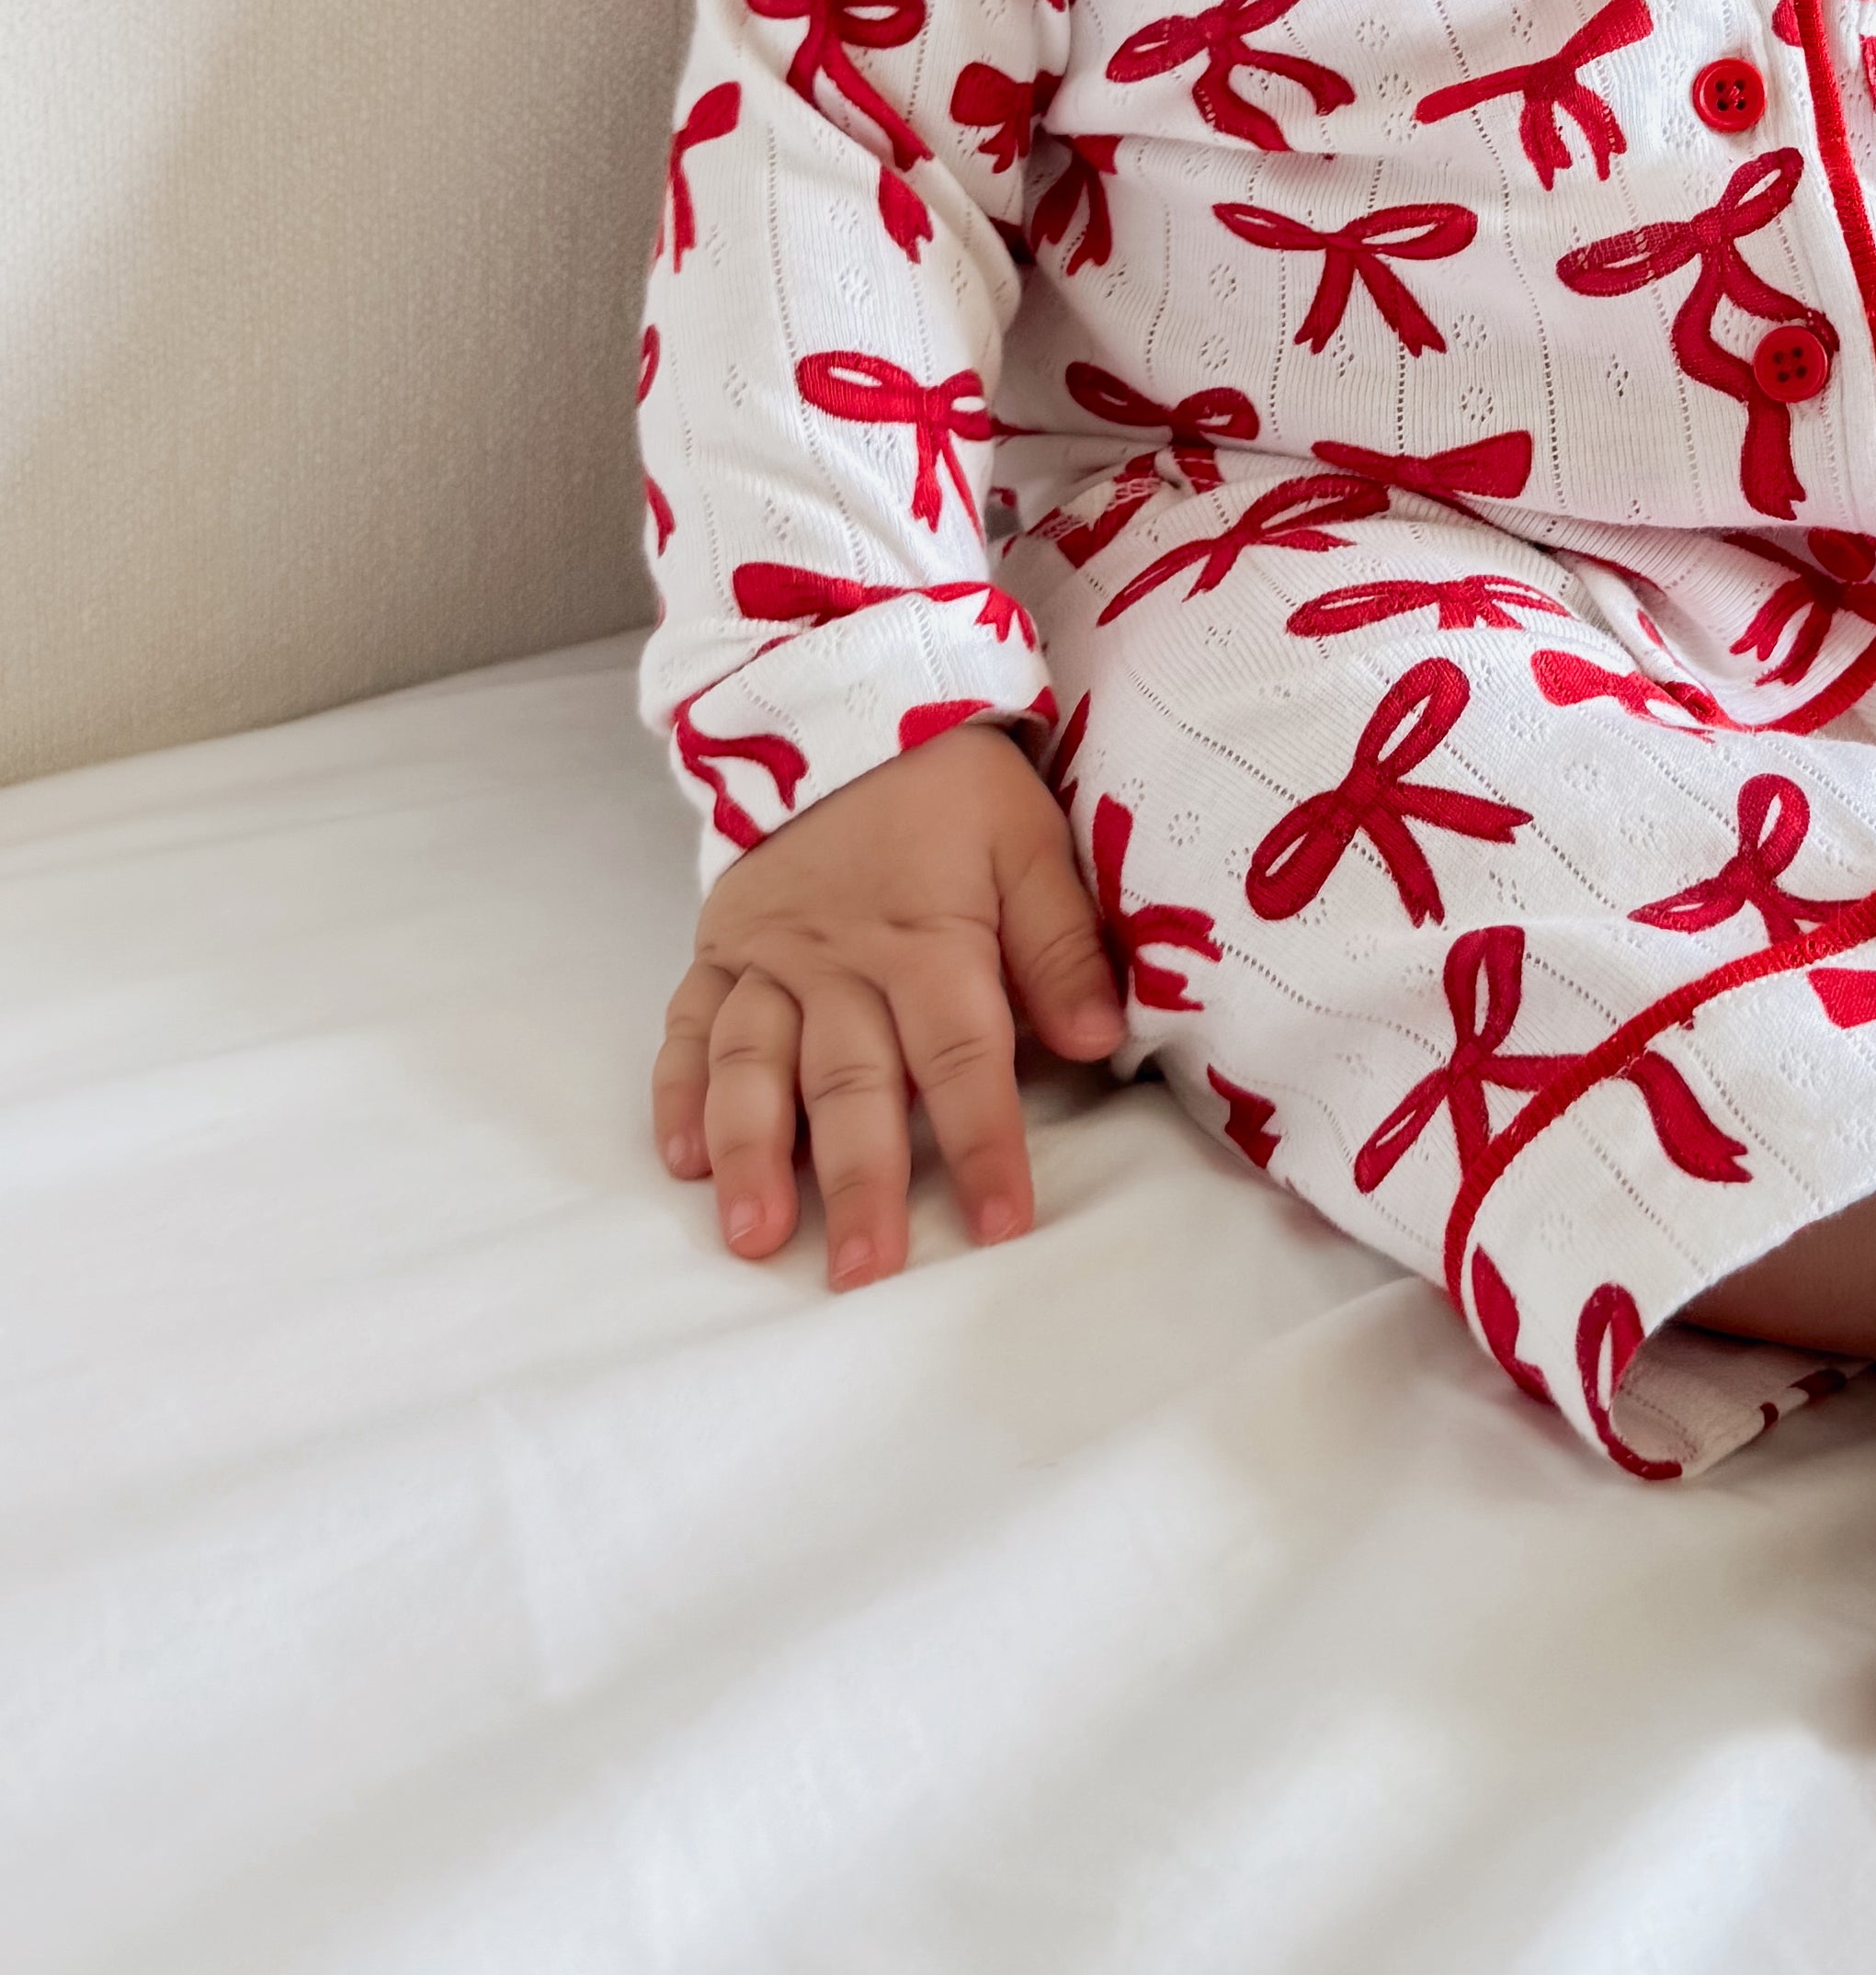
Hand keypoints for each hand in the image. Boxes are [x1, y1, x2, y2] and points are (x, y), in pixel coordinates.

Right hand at [651, 723, 1125, 1286]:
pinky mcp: (717, 948)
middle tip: (863, 1272)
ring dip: (754, 1152)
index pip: (963, 1056)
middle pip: (851, 1080)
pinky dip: (677, 1091)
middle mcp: (839, 958)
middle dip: (859, 1180)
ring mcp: (768, 956)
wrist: (849, 702)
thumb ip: (1061, 943)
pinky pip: (686, 1024)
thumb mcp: (1032, 841)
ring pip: (754, 1064)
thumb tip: (1099, 1041)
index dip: (983, 1141)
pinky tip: (681, 1159)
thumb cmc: (955, 789)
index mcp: (929, 936)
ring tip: (756, 1236)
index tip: (1000, 1223)